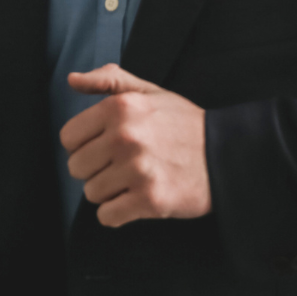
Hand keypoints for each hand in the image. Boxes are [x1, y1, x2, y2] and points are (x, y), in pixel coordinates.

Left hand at [61, 63, 211, 226]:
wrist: (228, 154)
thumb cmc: (185, 124)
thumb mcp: (150, 92)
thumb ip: (109, 81)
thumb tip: (72, 80)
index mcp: (120, 107)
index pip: (68, 137)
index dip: (85, 144)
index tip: (106, 147)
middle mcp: (126, 137)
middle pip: (76, 168)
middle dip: (96, 169)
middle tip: (123, 165)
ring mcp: (138, 170)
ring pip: (91, 193)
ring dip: (110, 192)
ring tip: (135, 180)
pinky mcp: (150, 200)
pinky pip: (107, 216)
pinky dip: (119, 213)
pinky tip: (138, 199)